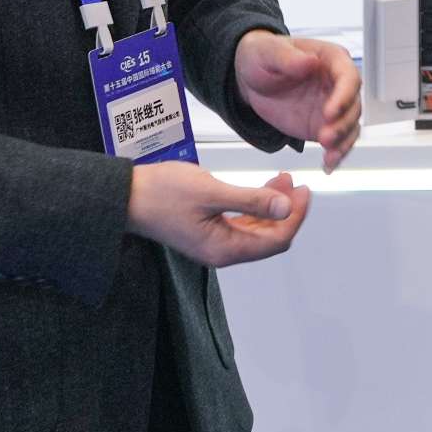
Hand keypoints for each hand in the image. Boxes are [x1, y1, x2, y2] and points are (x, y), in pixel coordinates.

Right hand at [126, 163, 311, 267]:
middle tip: (295, 182)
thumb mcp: (211, 192)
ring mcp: (214, 243)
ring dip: (272, 207)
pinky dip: (255, 206)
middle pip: (269, 238)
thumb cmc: (163, 193)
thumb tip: (285, 209)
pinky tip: (261, 188)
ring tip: (282, 180)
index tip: (304, 190)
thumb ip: (251, 201)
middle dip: (287, 210)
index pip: (276, 240)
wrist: (127, 196)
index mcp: (225, 249)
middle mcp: (222, 251)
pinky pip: (241, 223)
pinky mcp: (207, 231)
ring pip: (256, 230)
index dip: (295, 216)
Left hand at [233, 30, 362, 168]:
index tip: (330, 112)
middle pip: (353, 105)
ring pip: (350, 126)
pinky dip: (336, 154)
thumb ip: (288, 58)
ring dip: (343, 142)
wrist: (250, 80)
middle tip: (325, 138)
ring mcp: (333, 106)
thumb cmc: (261, 57)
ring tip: (328, 155)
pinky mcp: (324, 125)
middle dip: (343, 124)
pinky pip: (339, 141)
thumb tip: (311, 62)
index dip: (343, 95)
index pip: (348, 77)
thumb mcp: (268, 52)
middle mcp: (337, 83)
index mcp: (331, 59)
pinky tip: (328, 165)